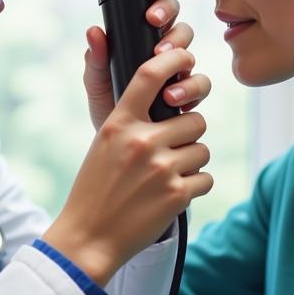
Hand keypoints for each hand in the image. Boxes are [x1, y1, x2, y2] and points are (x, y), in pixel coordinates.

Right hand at [43, 46, 212, 284]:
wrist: (88, 237)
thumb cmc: (95, 189)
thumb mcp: (104, 143)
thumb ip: (131, 119)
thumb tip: (167, 98)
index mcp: (119, 123)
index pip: (150, 75)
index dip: (174, 60)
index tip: (184, 57)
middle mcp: (142, 141)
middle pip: (194, 118)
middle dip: (189, 134)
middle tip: (171, 151)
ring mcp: (161, 168)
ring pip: (202, 149)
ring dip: (192, 163)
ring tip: (166, 177)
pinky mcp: (177, 195)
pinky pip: (205, 178)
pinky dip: (194, 187)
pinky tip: (171, 195)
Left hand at [83, 0, 210, 130]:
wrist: (123, 150)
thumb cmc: (110, 111)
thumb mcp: (97, 85)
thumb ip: (96, 60)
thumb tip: (94, 32)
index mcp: (144, 42)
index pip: (157, 10)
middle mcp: (167, 55)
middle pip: (181, 28)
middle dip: (172, 28)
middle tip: (156, 38)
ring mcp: (181, 75)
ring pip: (193, 56)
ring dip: (182, 61)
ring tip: (164, 77)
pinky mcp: (191, 97)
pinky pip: (201, 85)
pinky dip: (189, 89)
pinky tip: (174, 99)